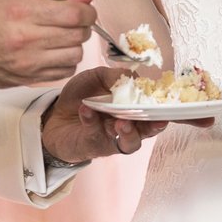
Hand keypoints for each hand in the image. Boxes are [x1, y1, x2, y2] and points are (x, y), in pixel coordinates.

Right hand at [0, 0, 95, 87]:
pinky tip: (54, 51)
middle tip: (73, 21)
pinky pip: (64, 72)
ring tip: (62, 36)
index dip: (87, 11)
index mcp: (22, 11)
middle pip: (78, 35)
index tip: (85, 9)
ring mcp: (27, 62)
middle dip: (83, 25)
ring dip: (75, 44)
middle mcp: (25, 38)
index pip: (74, 14)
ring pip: (75, 55)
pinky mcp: (27, 78)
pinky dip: (65, 61)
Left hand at [40, 66, 170, 164]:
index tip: (166, 103)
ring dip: (130, 132)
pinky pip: (98, 136)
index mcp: (133, 107)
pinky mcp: (96, 146)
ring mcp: (114, 138)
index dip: (163, 108)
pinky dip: (92, 121)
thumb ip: (116, 76)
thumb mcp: (97, 77)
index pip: (154, 110)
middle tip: (154, 118)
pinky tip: (86, 109)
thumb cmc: (82, 96)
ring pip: (131, 142)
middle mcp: (129, 125)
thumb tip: (135, 77)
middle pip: (149, 129)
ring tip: (122, 121)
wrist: (55, 115)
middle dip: (153, 124)